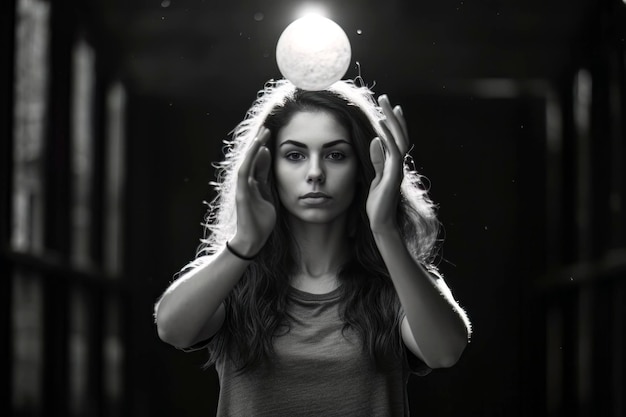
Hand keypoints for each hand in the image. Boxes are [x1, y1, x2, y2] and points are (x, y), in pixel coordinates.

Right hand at [230, 127, 275, 255]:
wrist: (253, 240)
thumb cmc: (260, 220)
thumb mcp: (267, 195)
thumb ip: (265, 177)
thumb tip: (266, 156)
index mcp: (253, 183)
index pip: (258, 161)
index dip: (263, 147)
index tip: (271, 134)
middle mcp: (245, 182)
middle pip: (251, 158)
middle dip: (259, 142)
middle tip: (267, 127)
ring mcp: (242, 187)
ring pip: (247, 161)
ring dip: (254, 147)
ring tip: (262, 133)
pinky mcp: (242, 193)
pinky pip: (245, 172)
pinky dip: (250, 159)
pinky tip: (257, 148)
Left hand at [367, 94, 409, 233]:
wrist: (381, 223)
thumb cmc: (377, 204)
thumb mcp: (375, 179)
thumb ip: (377, 161)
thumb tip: (375, 141)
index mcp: (394, 164)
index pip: (397, 139)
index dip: (395, 122)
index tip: (391, 107)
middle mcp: (399, 165)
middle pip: (400, 135)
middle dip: (393, 116)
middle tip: (385, 98)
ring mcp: (398, 171)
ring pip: (399, 141)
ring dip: (391, 123)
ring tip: (384, 107)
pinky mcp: (393, 178)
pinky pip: (393, 156)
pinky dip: (388, 142)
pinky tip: (380, 131)